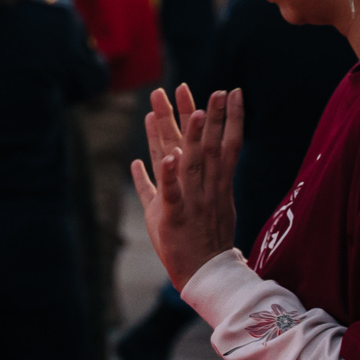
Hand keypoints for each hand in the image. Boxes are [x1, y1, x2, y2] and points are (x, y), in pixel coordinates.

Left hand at [131, 84, 243, 289]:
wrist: (202, 274)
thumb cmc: (186, 239)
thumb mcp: (172, 206)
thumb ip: (152, 182)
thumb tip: (136, 162)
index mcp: (204, 183)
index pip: (213, 143)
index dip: (218, 117)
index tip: (223, 90)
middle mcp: (201, 187)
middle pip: (201, 145)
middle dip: (198, 114)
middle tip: (192, 85)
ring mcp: (191, 201)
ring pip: (190, 162)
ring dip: (190, 136)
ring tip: (192, 108)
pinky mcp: (175, 217)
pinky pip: (172, 194)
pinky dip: (168, 176)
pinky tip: (167, 157)